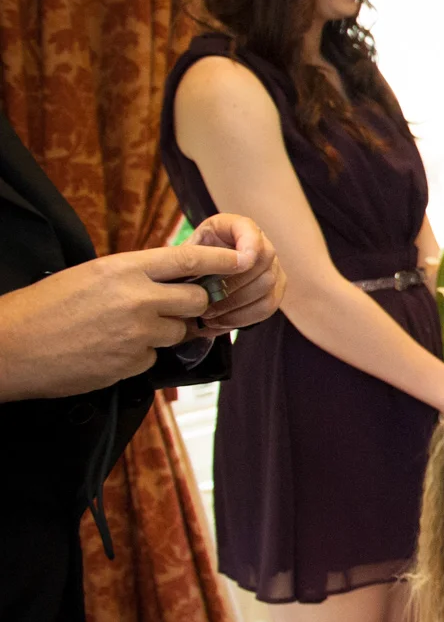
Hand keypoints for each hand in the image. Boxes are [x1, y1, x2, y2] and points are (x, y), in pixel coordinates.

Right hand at [0, 242, 245, 401]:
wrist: (11, 346)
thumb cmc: (45, 308)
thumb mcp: (90, 275)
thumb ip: (134, 275)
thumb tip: (170, 277)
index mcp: (124, 269)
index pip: (188, 258)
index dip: (220, 260)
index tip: (241, 259)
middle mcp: (137, 298)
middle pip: (196, 299)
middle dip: (191, 304)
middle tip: (170, 306)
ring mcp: (137, 333)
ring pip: (179, 331)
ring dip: (164, 332)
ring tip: (125, 329)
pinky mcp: (132, 362)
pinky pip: (155, 357)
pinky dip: (140, 355)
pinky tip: (110, 350)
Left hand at [187, 213, 285, 333]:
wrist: (184, 286)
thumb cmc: (180, 270)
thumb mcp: (178, 258)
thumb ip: (194, 259)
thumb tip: (216, 274)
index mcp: (232, 227)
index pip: (252, 229)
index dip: (251, 245)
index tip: (242, 263)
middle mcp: (258, 243)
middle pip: (264, 260)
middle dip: (235, 284)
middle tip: (208, 301)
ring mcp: (270, 267)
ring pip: (267, 285)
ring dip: (236, 304)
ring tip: (209, 315)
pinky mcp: (274, 291)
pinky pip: (267, 306)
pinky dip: (243, 317)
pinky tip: (221, 322)